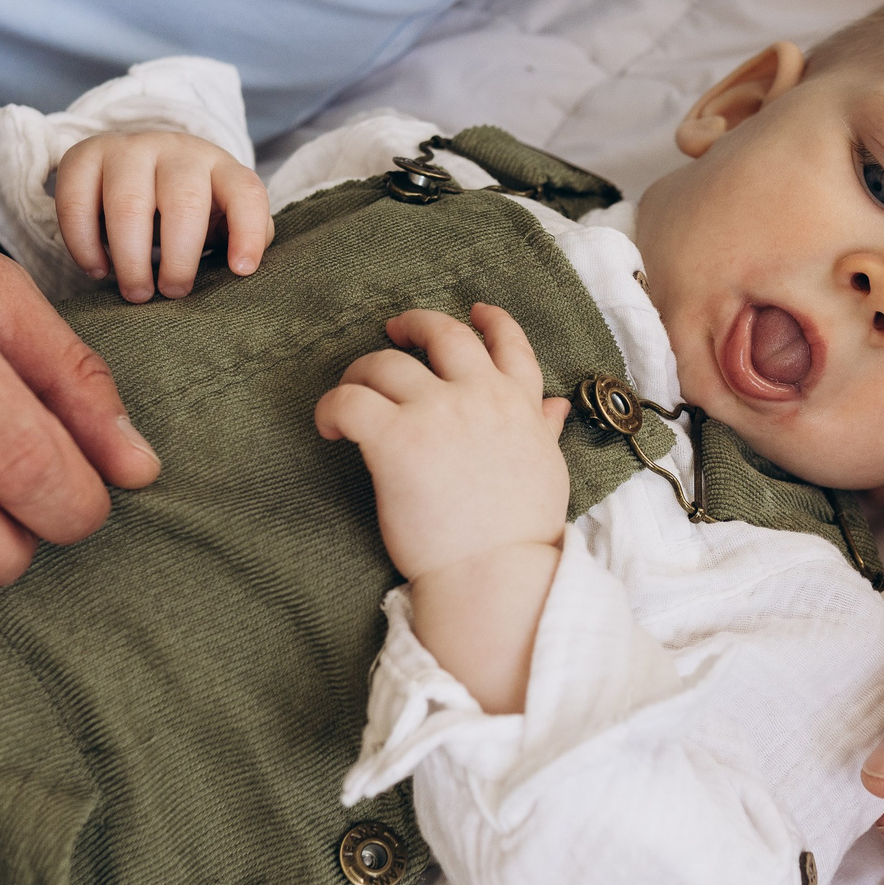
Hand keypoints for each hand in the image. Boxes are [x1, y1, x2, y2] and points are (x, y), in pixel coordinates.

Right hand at [55, 130, 271, 301]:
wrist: (140, 163)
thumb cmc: (190, 206)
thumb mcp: (222, 217)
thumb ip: (240, 238)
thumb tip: (241, 269)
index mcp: (220, 167)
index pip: (245, 193)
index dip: (248, 232)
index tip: (242, 271)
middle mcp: (176, 151)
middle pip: (183, 203)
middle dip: (179, 259)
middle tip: (173, 294)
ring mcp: (128, 149)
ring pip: (129, 205)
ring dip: (131, 258)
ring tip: (136, 293)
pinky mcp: (84, 155)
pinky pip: (76, 202)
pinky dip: (85, 244)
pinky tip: (98, 269)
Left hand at [316, 306, 571, 710]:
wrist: (493, 573)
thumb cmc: (519, 533)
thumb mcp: (546, 469)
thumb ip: (543, 430)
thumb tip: (554, 407)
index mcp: (518, 404)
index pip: (509, 344)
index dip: (492, 321)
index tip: (475, 311)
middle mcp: (480, 396)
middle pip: (443, 334)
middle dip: (416, 325)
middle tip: (394, 330)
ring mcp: (437, 413)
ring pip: (386, 363)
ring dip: (362, 370)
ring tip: (351, 390)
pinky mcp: (396, 439)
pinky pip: (350, 400)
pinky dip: (331, 406)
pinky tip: (329, 427)